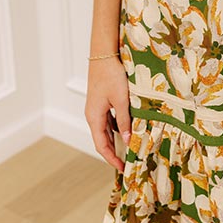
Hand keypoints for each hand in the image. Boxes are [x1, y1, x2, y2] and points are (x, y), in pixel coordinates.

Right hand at [85, 56, 130, 171]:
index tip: (123, 168)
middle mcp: (93, 115)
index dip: (111, 158)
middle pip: (102, 140)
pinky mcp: (102, 101)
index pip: (101, 145)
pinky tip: (128, 129)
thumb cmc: (111, 75)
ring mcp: (97, 108)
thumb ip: (125, 120)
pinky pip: (109, 120)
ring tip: (129, 149)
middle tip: (127, 163)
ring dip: (116, 141)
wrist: (104, 54)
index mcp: (94, 117)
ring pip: (106, 130)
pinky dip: (117, 128)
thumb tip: (128, 140)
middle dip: (114, 153)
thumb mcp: (121, 100)